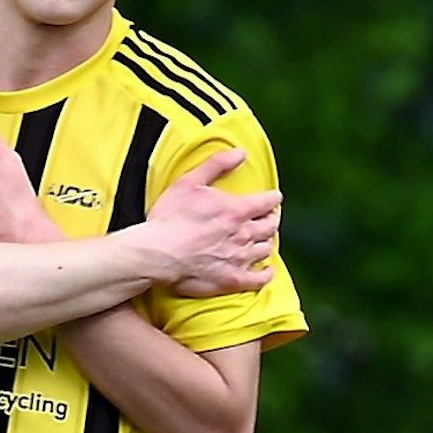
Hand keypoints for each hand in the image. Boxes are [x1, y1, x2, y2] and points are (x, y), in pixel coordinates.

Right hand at [142, 149, 279, 296]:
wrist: (158, 253)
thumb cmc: (171, 218)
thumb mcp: (190, 181)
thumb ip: (217, 165)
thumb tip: (240, 153)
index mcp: (237, 210)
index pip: (267, 202)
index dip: (273, 198)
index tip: (273, 198)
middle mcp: (243, 234)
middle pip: (270, 226)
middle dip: (271, 220)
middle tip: (268, 218)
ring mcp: (239, 259)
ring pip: (266, 249)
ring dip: (267, 242)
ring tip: (263, 240)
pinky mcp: (232, 280)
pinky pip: (259, 279)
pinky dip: (267, 273)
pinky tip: (267, 270)